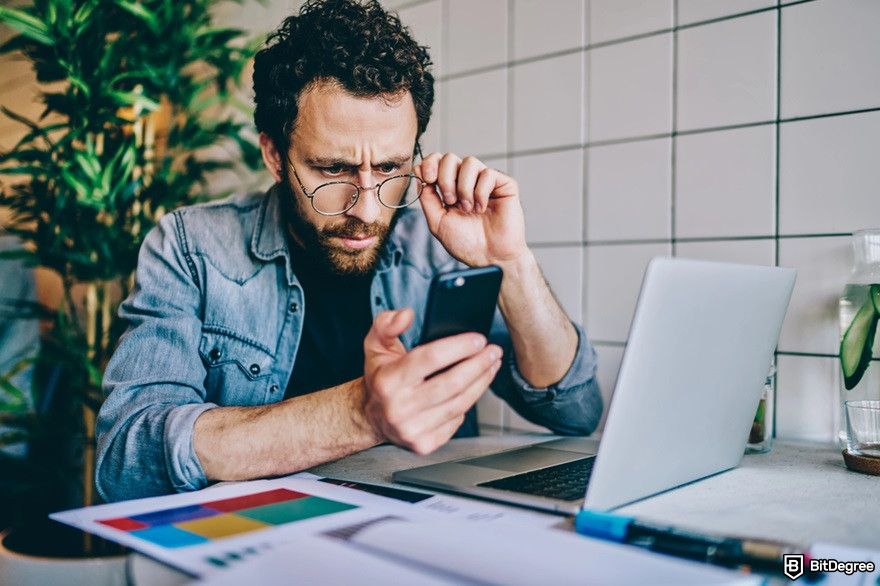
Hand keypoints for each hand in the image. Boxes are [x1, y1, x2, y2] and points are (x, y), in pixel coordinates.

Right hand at [363, 308, 502, 454]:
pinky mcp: (424, 444)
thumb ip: (387, 324)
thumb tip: (406, 315)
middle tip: (493, 352)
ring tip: (491, 366)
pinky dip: (469, 403)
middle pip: (453, 383)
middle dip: (479, 364)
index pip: (430, 359)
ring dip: (482, 382)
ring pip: (460, 403)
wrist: (371, 417)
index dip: (459, 347)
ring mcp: (412, 429)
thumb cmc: (380, 378)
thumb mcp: (374, 345)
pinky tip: (474, 388)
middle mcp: (399, 407)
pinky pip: (457, 421)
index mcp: (388, 380)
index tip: (478, 340)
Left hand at [415, 153, 527, 267]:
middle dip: (445, 178)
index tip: (427, 178)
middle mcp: (467, 182)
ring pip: (470, 162)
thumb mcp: (437, 221)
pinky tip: (482, 208)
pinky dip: (481, 192)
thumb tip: (419, 174)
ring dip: (464, 187)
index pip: (437, 162)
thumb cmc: (466, 243)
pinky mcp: (504, 185)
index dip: (430, 163)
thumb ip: (427, 198)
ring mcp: (485, 182)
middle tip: (449, 200)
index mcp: (450, 188)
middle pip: (450, 158)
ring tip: (467, 208)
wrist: (489, 258)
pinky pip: (488, 173)